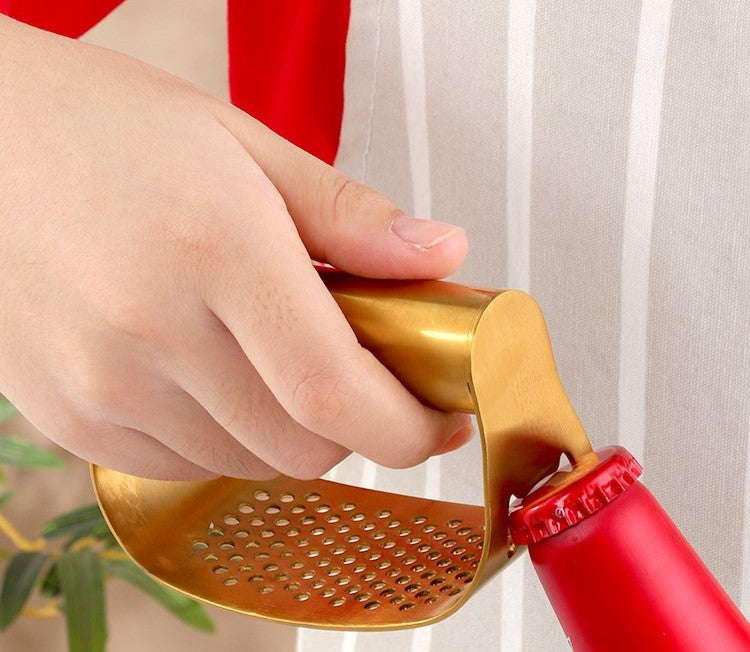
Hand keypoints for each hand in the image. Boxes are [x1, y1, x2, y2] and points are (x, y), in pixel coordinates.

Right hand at [0, 16, 470, 479]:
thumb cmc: (102, 126)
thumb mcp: (241, 143)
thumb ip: (349, 215)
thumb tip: (442, 256)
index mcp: (215, 248)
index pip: (336, 390)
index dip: (407, 426)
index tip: (440, 418)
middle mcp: (151, 332)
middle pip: (302, 446)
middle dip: (359, 429)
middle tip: (371, 379)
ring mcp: (101, 387)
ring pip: (248, 462)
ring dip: (294, 430)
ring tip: (285, 361)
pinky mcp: (69, 418)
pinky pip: (183, 463)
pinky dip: (229, 436)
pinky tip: (220, 376)